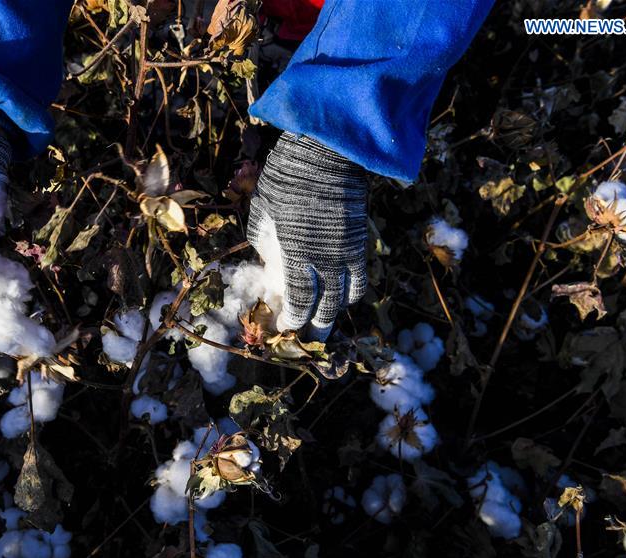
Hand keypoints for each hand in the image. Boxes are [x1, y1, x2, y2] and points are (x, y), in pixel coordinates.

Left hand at [247, 132, 367, 340]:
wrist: (328, 152)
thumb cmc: (287, 177)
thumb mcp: (263, 210)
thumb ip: (264, 241)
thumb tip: (268, 261)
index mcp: (297, 253)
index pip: (300, 300)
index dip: (294, 319)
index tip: (286, 327)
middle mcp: (327, 259)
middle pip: (327, 307)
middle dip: (316, 327)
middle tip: (307, 338)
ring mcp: (348, 251)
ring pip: (348, 297)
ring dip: (336, 312)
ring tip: (325, 319)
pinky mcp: (362, 240)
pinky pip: (361, 277)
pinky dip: (353, 291)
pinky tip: (343, 294)